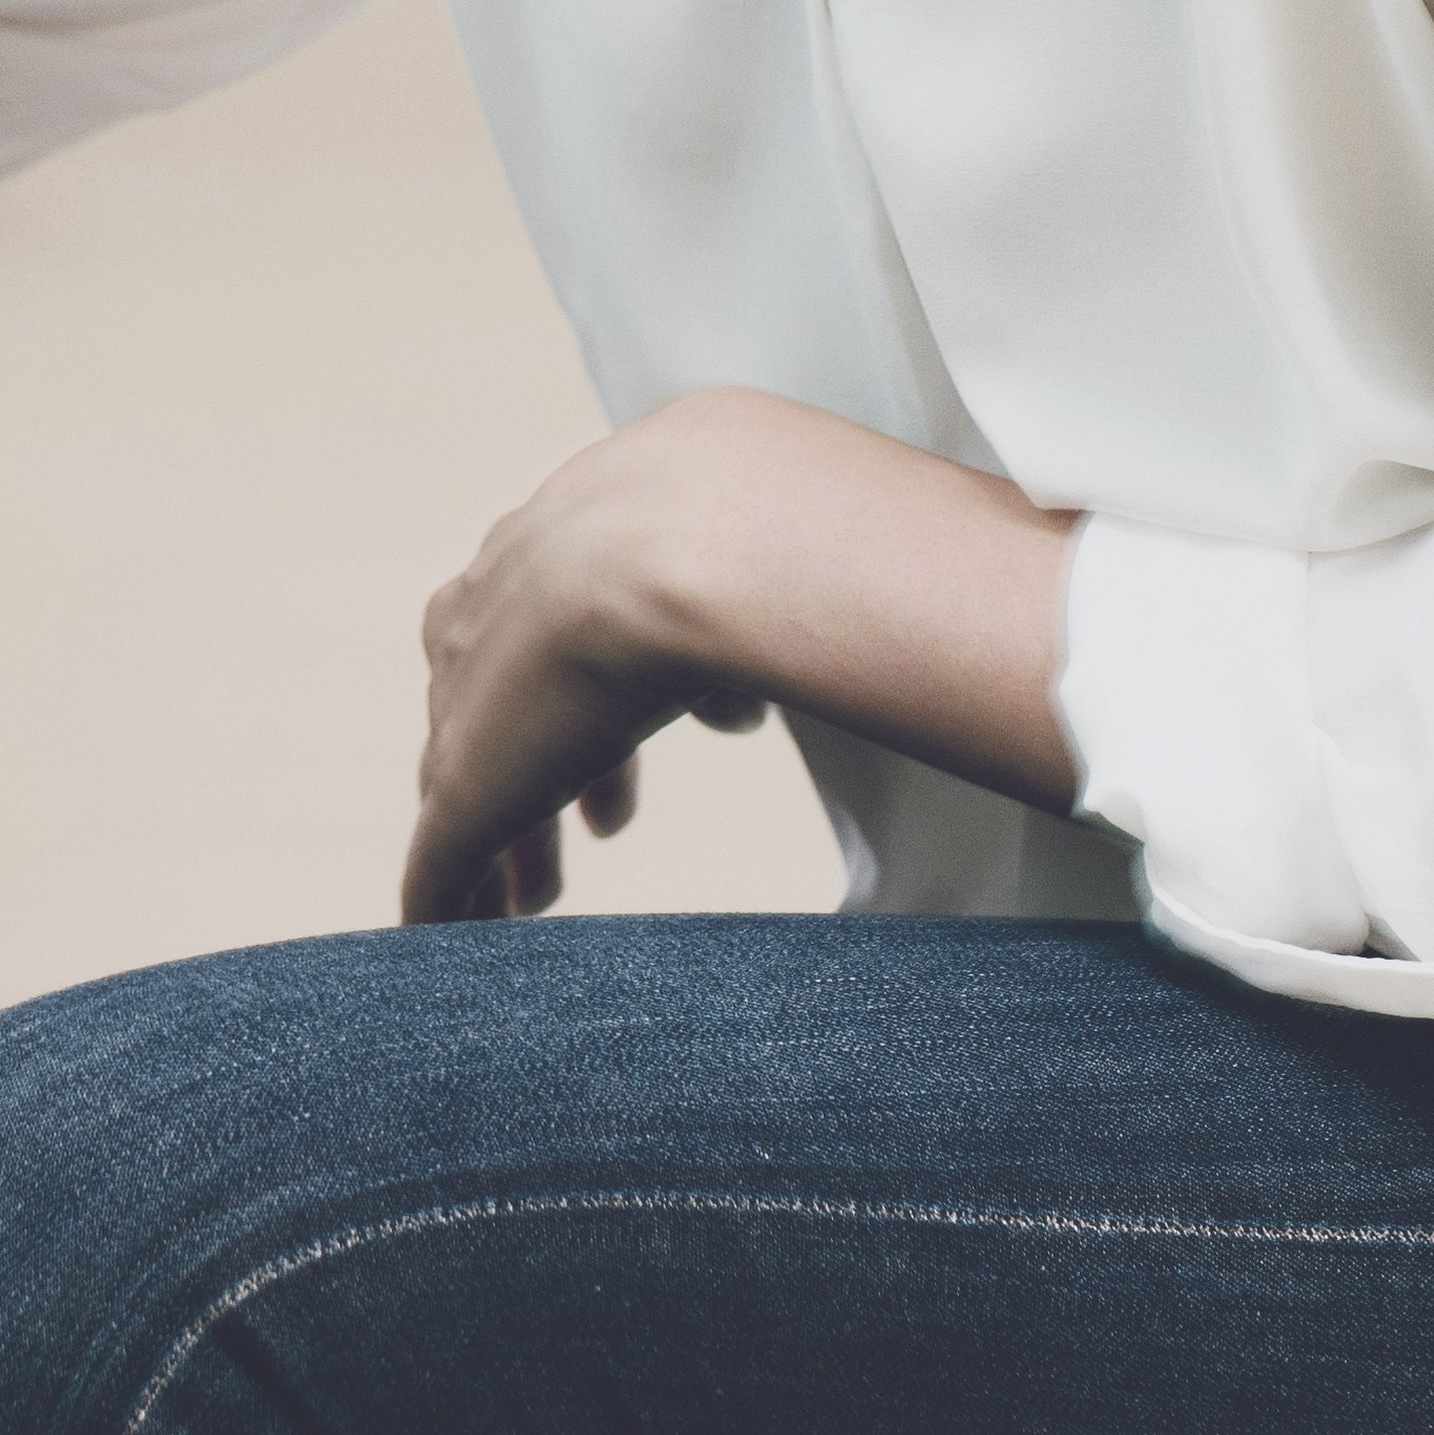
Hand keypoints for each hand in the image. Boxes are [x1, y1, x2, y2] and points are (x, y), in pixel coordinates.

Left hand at [398, 383, 1086, 923]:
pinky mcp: (473, 769)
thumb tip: (984, 591)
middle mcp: (535, 566)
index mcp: (625, 495)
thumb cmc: (833, 527)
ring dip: (511, 832)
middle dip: (554, 734)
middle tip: (599, 824)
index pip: (600, 574)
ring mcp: (491, 669)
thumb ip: (872, 570)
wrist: (723, 538)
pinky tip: (460, 940)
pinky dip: (450, 894)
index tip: (696, 710)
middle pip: (512, 660)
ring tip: (538, 898)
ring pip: (473, 756)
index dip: (651, 643)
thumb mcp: (844, 532)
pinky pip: (449, 845)